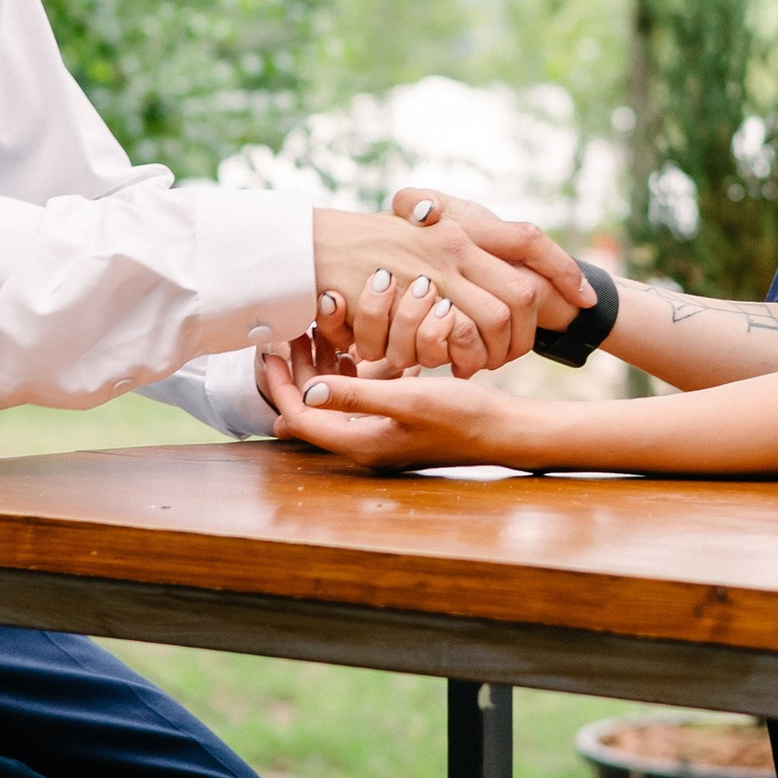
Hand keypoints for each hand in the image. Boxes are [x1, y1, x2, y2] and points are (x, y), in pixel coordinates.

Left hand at [261, 348, 510, 470]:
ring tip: (315, 334)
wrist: (508, 430)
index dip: (281, 385)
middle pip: (312, 410)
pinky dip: (349, 374)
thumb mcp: (409, 399)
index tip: (269, 350)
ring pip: (335, 402)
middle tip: (290, 334)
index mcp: (362, 443)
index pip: (300, 418)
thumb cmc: (464, 417)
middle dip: (297, 373)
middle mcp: (365, 444)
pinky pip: (359, 399)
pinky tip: (354, 348)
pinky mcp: (396, 423)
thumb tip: (305, 392)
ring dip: (322, 370)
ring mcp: (381, 434)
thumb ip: (357, 395)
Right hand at [310, 201, 572, 370]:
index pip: (529, 241)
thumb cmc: (358, 242)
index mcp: (459, 224)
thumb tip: (493, 269)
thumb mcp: (415, 233)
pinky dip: (451, 355)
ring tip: (470, 366)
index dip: (563, 270)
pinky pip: (448, 336)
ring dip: (488, 349)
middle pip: (522, 292)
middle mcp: (453, 242)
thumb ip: (453, 246)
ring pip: (492, 319)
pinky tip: (439, 364)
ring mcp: (431, 269)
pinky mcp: (408, 298)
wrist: (305, 244)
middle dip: (525, 332)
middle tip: (509, 356)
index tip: (585, 299)